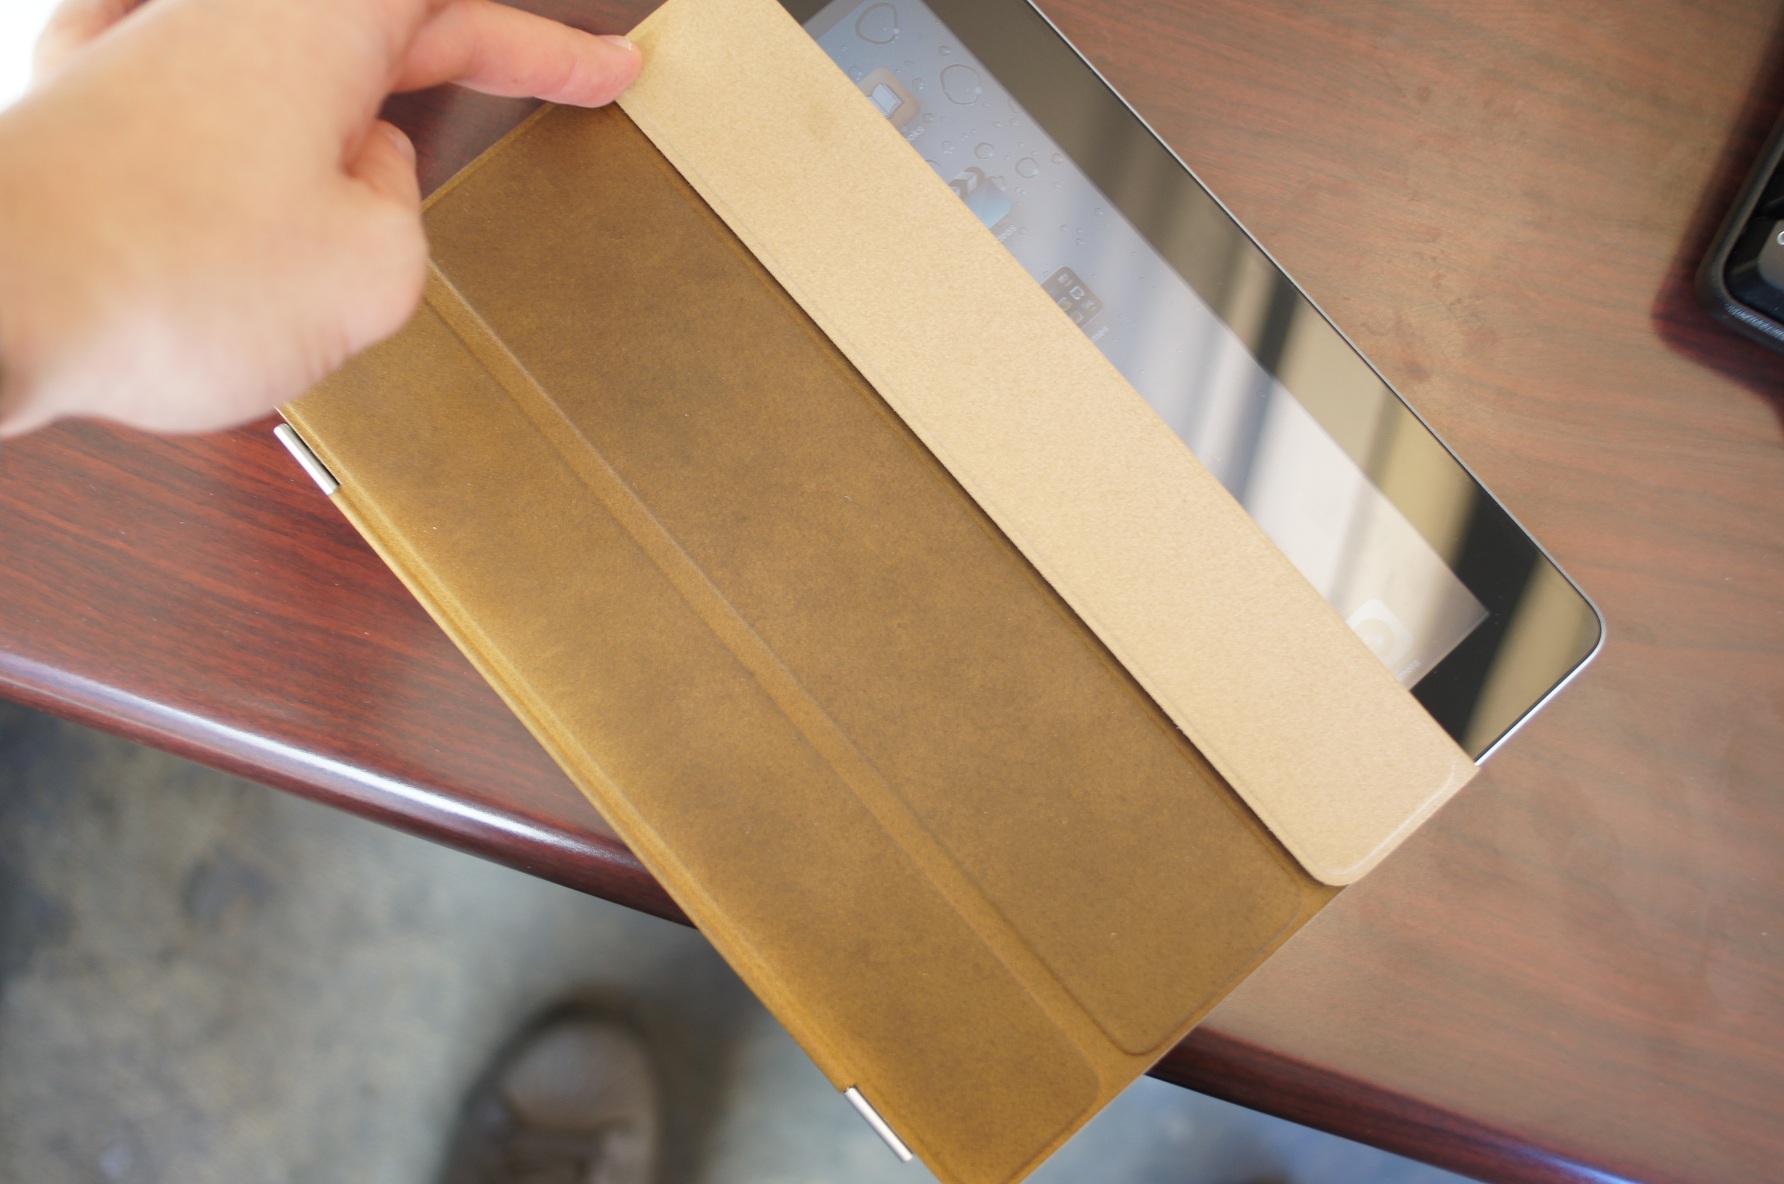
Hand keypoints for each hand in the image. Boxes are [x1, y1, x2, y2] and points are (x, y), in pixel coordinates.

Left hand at [0, 0, 640, 436]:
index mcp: (313, 23)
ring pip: (294, 78)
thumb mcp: (373, 271)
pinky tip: (240, 177)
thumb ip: (403, 211)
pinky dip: (244, 142)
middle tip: (550, 92)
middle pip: (381, 27)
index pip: (461, 15)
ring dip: (344, 139)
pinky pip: (202, 104)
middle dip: (471, 63)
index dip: (549, 48)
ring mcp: (144, 49)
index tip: (609, 69)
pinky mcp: (84, 105)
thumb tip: (362, 178)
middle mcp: (224, 14)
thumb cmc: (165, 276)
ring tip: (334, 233)